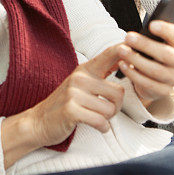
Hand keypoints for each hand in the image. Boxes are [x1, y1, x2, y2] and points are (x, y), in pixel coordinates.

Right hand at [1, 42, 128, 167]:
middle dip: (116, 107)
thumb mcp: (81, 83)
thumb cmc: (66, 103)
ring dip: (108, 119)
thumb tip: (126, 59)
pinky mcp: (71, 110)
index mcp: (84, 69)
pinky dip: (102, 128)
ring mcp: (74, 93)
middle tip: (105, 111)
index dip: (124, 50)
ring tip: (96, 118)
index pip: (109, 55)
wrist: (39, 121)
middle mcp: (80, 78)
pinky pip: (101, 122)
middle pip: (118, 92)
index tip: (134, 46)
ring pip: (110, 109)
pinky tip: (96, 126)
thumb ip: (101, 73)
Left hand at [119, 21, 173, 105]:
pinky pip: (148, 84)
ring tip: (121, 50)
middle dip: (146, 45)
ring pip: (156, 71)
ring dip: (136, 60)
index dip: (166, 31)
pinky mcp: (163, 91)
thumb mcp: (160, 35)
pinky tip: (122, 65)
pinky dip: (133, 74)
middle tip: (128, 37)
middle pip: (167, 55)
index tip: (151, 24)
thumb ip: (169, 19)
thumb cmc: (155, 48)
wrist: (153, 75)